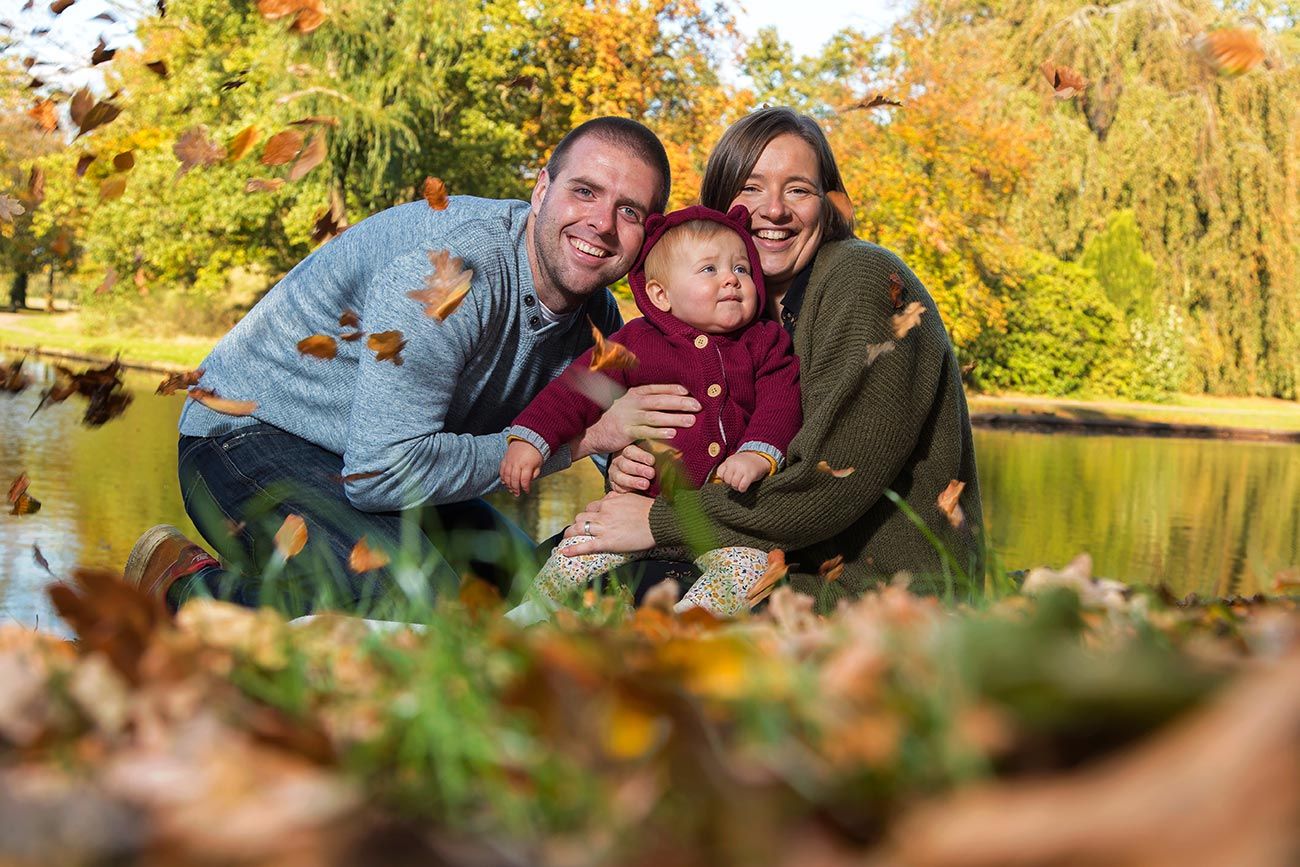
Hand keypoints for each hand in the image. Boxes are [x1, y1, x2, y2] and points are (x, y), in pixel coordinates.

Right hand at [500, 439, 543, 495]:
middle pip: (514, 479)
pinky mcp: (505, 458)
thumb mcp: (539, 463)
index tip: (527, 491)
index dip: (525, 488)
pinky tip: (504, 482)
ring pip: (506, 476)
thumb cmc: (536, 452)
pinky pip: (502, 469)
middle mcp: (517, 463)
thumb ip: (535, 473)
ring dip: (508, 484)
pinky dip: (502, 477)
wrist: (528, 438)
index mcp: (527, 465)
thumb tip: (529, 481)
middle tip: (517, 494)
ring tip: (511, 490)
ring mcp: (510, 460)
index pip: (524, 480)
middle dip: (516, 488)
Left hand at [562, 492, 654, 553]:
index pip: (591, 507)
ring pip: (579, 528)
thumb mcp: (631, 497)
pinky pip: (586, 545)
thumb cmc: (649, 510)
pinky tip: (564, 552)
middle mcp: (603, 513)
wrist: (658, 521)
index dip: (588, 514)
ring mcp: (603, 527)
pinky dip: (573, 549)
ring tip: (567, 538)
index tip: (589, 520)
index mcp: (609, 501)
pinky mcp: (607, 542)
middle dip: (578, 523)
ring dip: (571, 533)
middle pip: (581, 516)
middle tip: (577, 530)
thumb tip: (609, 496)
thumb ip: (617, 497)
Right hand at [572, 384, 699, 458]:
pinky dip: (660, 432)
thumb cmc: (612, 417)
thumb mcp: (625, 403)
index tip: (688, 391)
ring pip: (655, 416)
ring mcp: (629, 417)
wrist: (590, 431)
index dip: (672, 389)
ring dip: (675, 418)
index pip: (655, 388)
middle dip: (680, 403)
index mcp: (633, 393)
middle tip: (698, 405)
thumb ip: (642, 399)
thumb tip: (665, 397)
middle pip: (660, 401)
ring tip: (691, 420)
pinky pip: (646, 432)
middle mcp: (632, 403)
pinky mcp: (626, 432)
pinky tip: (673, 434)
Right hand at [609, 442, 656, 492]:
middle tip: (651, 474)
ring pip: (620, 476)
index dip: (641, 456)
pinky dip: (626, 489)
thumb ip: (659, 454)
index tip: (652, 461)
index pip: (631, 451)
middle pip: (625, 463)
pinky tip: (634, 491)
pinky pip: (617, 488)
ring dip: (633, 481)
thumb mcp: (651, 457)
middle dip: (638, 469)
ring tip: (645, 484)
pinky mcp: (614, 485)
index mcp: (627, 450)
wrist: (635, 477)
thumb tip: (675, 453)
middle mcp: (619, 461)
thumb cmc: (647, 464)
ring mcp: (615, 473)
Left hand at [715, 451, 770, 492]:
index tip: (730, 477)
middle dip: (730, 483)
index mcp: (729, 461)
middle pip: (727, 480)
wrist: (759, 458)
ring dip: (736, 487)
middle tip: (736, 481)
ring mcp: (742, 469)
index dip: (724, 478)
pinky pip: (742, 487)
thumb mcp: (733, 462)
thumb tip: (720, 481)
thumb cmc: (744, 463)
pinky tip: (744, 487)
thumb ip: (726, 469)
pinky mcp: (750, 475)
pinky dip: (742, 489)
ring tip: (740, 484)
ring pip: (733, 484)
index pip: (720, 473)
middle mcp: (735, 464)